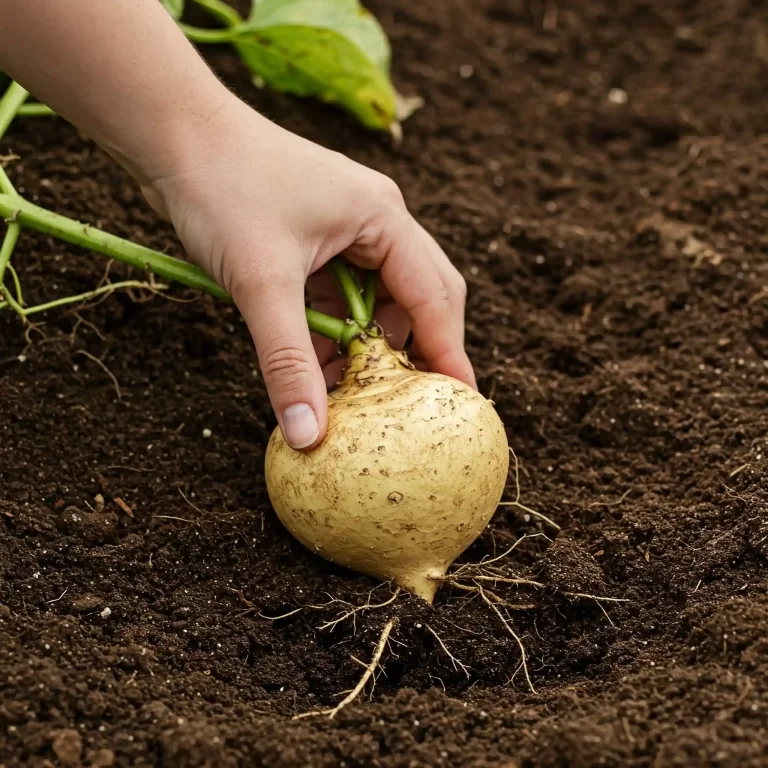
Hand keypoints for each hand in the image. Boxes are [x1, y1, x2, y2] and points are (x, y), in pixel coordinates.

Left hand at [144, 94, 474, 449]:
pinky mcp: (316, 240)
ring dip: (365, 344)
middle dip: (414, 348)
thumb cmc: (223, 189)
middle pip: (419, 296)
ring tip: (353, 390)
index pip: (434, 296)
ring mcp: (346, 229)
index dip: (448, 352)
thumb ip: (288, 361)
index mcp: (383, 217)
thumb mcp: (261, 283)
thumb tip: (309, 434)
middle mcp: (375, 221)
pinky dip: (332, 330)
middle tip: (412, 401)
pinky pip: (339, 294)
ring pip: (376, 299)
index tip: (459, 401)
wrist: (173, 134)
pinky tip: (313, 363)